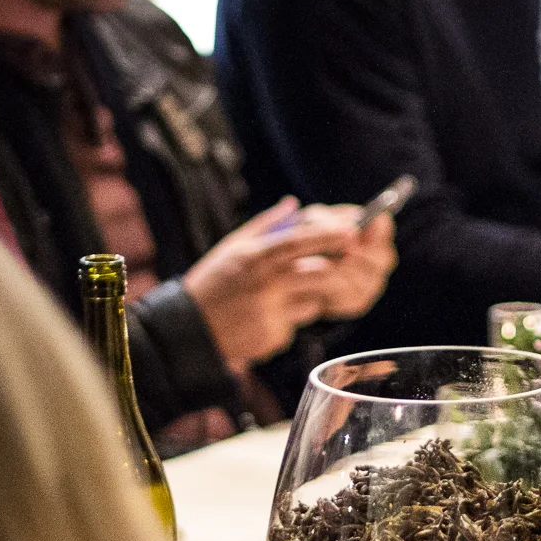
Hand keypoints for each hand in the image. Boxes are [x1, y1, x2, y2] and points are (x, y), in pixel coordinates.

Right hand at [183, 199, 378, 370]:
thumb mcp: (233, 247)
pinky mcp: (273, 336)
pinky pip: (295, 325)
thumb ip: (267, 225)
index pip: (299, 241)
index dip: (328, 234)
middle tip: (339, 267)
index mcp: (255, 257)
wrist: (189, 328)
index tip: (351, 229)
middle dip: (335, 270)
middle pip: (320, 273)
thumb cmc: (213, 282)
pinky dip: (288, 319)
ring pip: (312, 302)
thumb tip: (293, 204)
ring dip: (308, 298)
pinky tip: (262, 317)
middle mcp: (266, 284)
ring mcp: (271, 313)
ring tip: (278, 297)